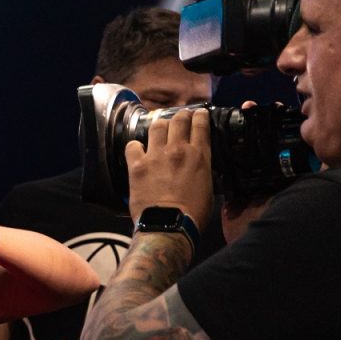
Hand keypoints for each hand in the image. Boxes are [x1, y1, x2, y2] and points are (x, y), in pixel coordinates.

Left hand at [125, 106, 213, 229]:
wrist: (168, 226)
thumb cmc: (193, 213)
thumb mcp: (208, 187)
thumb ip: (203, 170)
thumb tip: (199, 166)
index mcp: (199, 155)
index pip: (200, 124)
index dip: (199, 115)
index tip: (198, 113)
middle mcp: (178, 150)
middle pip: (179, 120)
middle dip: (180, 116)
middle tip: (180, 118)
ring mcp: (156, 156)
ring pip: (157, 126)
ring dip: (159, 126)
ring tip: (159, 129)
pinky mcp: (137, 166)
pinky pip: (132, 146)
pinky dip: (135, 146)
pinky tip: (137, 150)